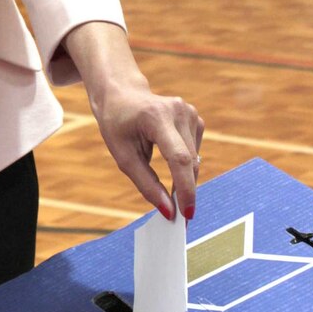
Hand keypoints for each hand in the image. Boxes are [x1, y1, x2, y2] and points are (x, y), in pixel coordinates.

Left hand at [92, 76, 203, 220]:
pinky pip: (194, 151)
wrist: (121, 94)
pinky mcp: (195, 117)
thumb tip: (168, 211)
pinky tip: (168, 157)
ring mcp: (189, 112)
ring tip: (168, 185)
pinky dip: (185, 164)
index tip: (186, 215)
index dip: (185, 189)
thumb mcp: (123, 156)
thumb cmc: (117, 123)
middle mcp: (178, 111)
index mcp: (156, 116)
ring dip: (184, 178)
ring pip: (194, 159)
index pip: (179, 158)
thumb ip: (146, 184)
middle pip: (189, 161)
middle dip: (185, 191)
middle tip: (180, 218)